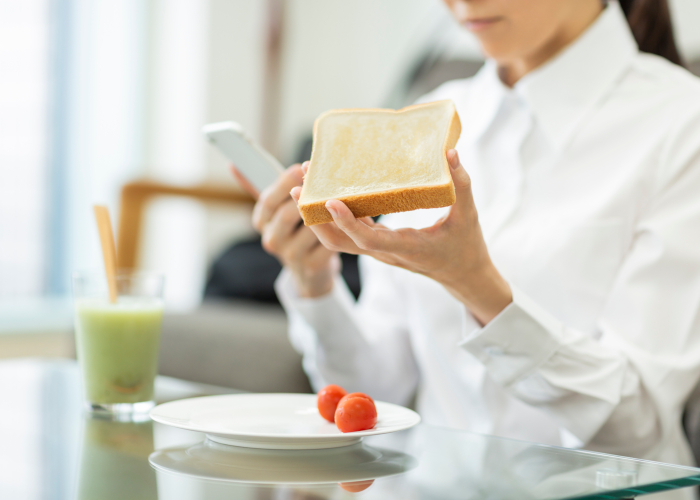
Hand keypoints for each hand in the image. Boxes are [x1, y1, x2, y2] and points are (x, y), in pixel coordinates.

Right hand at [230, 163, 338, 297]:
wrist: (307, 269)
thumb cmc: (293, 228)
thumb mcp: (276, 209)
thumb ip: (258, 187)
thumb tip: (234, 164)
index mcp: (261, 221)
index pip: (267, 200)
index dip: (284, 182)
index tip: (300, 167)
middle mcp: (272, 240)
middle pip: (288, 214)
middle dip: (307, 196)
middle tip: (325, 181)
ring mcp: (291, 255)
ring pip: (311, 228)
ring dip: (327, 212)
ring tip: (340, 198)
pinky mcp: (312, 265)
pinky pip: (328, 242)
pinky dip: (339, 230)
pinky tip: (347, 220)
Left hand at [290, 150, 511, 323]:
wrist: (462, 274)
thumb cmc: (466, 245)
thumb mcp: (468, 215)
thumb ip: (460, 184)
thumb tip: (449, 153)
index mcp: (406, 247)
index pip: (368, 239)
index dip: (347, 222)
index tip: (329, 200)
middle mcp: (385, 251)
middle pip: (339, 242)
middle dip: (315, 218)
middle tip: (299, 186)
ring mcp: (379, 250)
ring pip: (338, 240)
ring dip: (318, 216)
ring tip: (305, 184)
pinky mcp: (378, 244)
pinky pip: (349, 232)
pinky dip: (334, 215)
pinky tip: (329, 189)